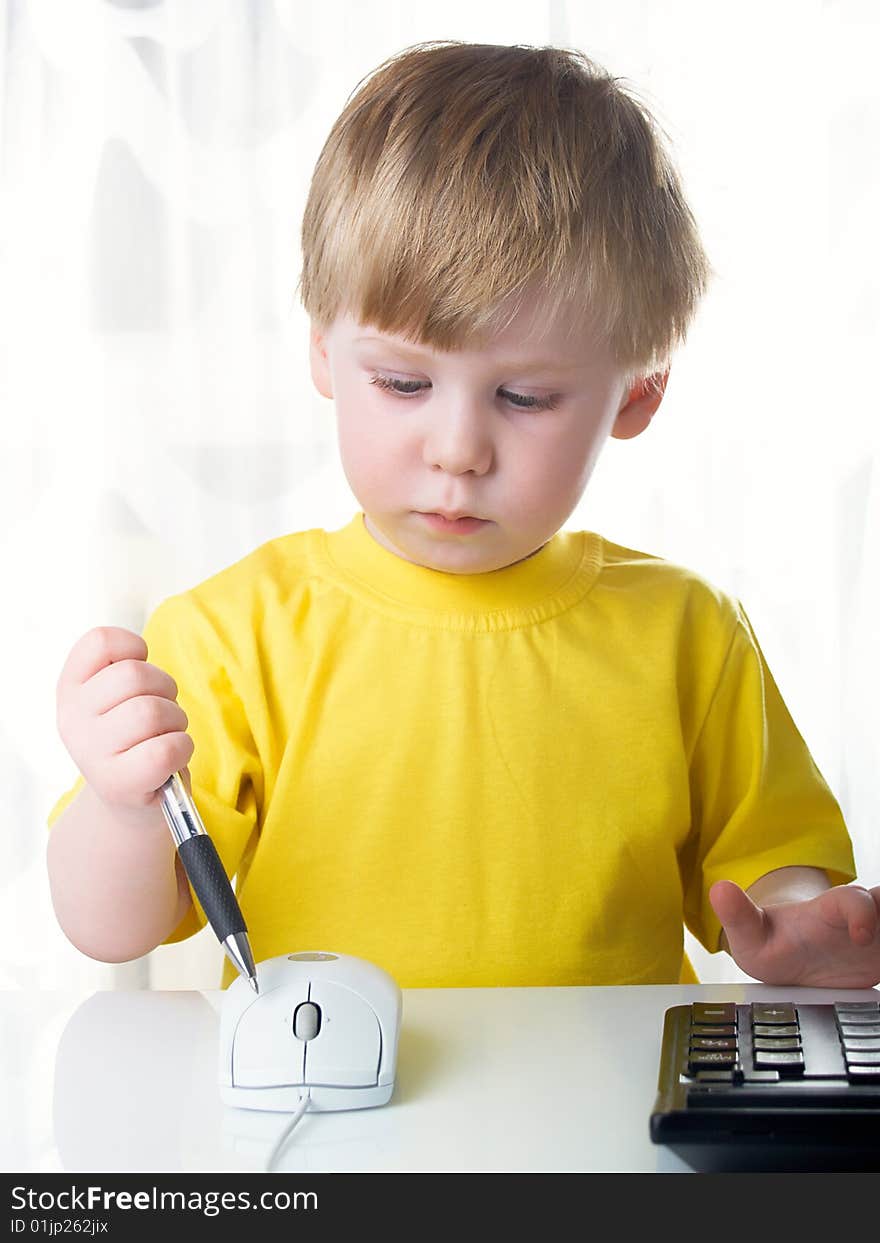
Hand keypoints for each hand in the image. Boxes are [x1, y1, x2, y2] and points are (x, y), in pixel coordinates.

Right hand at [56, 625, 193, 812]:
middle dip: (165, 688)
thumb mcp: (115, 698)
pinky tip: (171, 757)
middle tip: (162, 711)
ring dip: (175, 720)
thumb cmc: (133, 739)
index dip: (133, 647)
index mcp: (70, 689)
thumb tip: (139, 653)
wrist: (129, 801)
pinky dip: (182, 748)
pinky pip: (166, 749)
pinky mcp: (118, 783)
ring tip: (165, 734)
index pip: (100, 640)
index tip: (139, 669)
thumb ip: (120, 667)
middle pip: (135, 674)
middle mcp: (72, 719)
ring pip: (152, 710)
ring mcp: (91, 753)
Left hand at [709, 879, 879, 987]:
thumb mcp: (751, 935)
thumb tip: (718, 889)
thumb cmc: (771, 942)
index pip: (853, 900)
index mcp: (828, 910)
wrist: (787, 961)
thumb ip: (738, 915)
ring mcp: (876, 939)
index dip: (861, 913)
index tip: (861, 936)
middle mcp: (859, 920)